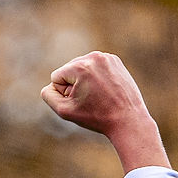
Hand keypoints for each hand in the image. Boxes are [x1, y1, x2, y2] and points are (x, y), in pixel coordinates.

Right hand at [41, 52, 168, 170]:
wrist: (128, 120)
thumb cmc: (97, 117)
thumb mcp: (65, 111)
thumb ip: (49, 96)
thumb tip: (51, 85)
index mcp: (80, 66)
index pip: (57, 77)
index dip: (64, 93)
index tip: (81, 102)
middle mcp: (93, 57)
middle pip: (70, 70)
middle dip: (75, 85)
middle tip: (92, 100)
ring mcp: (106, 57)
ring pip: (83, 68)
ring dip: (86, 81)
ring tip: (99, 96)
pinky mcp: (115, 60)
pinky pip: (96, 67)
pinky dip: (98, 78)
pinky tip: (106, 90)